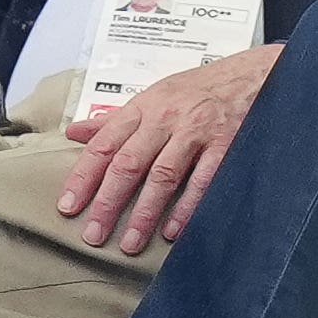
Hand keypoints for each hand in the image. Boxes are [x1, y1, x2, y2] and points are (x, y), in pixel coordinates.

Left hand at [56, 42, 283, 254]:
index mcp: (143, 107)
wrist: (250, 75)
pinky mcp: (225, 144)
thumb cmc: (196, 90)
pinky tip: (172, 230)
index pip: (104, 144)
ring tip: (130, 242)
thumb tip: (73, 133)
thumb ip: (113, 120)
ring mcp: (196, 131)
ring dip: (145, 212)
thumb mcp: (151, 97)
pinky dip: (186, 207)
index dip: (83, 177)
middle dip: (108, 202)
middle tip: (93, 234)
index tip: (68, 207)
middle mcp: (166, 118)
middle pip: (129, 163)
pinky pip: (202, 180)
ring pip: (163, 175)